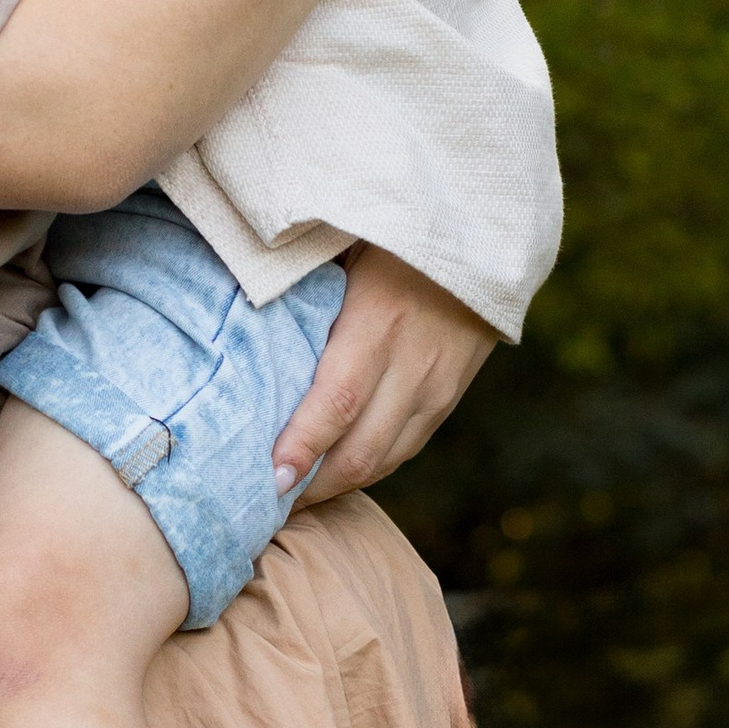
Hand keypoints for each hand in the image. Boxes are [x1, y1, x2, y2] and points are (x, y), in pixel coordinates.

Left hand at [273, 242, 498, 501]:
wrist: (485, 227)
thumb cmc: (393, 222)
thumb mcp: (345, 237)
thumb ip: (302, 279)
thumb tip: (242, 315)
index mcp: (381, 319)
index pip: (339, 400)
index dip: (303, 444)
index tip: (268, 478)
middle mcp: (415, 362)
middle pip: (362, 449)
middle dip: (312, 487)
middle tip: (261, 505)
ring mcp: (439, 385)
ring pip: (385, 459)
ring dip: (337, 486)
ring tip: (289, 499)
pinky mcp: (450, 396)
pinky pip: (405, 447)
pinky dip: (367, 468)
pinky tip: (333, 474)